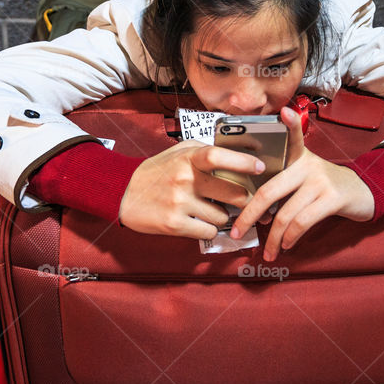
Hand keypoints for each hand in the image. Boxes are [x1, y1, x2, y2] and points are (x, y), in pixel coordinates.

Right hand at [118, 139, 265, 239]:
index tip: (260, 167)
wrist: (122, 192)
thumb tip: (240, 154)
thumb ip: (205, 151)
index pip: (219, 156)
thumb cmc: (156, 171)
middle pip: (233, 193)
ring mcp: (180, 203)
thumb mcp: (178, 152)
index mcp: (188, 158)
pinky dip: (209, 230)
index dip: (243, 161)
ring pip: (223, 216)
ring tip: (211, 210)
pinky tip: (200, 223)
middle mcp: (185, 179)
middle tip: (248, 202)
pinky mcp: (174, 225)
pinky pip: (208, 232)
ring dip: (222, 216)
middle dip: (246, 200)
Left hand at [230, 106, 375, 261]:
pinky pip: (303, 221)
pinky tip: (286, 245)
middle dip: (249, 215)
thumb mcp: (304, 174)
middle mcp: (308, 165)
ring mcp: (321, 182)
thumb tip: (253, 212)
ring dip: (273, 238)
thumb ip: (282, 183)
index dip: (289, 123)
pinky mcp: (332, 199)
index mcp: (299, 157)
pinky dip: (290, 237)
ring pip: (285, 213)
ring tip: (268, 252)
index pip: (293, 137)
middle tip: (237, 233)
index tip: (282, 112)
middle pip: (270, 190)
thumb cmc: (322, 185)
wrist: (361, 192)